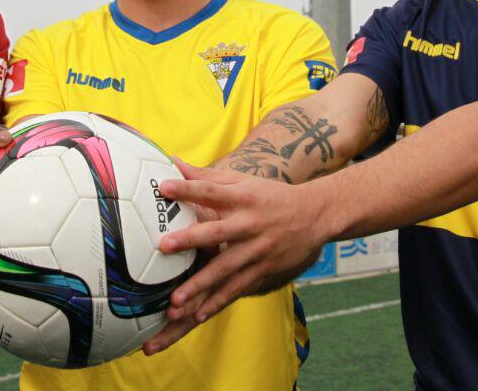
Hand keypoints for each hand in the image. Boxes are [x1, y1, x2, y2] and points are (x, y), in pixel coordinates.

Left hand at [143, 162, 327, 353]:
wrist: (314, 215)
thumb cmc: (269, 196)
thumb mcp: (242, 181)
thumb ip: (206, 176)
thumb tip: (172, 162)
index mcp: (241, 197)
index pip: (210, 191)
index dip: (187, 189)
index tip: (163, 188)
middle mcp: (249, 223)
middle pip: (216, 232)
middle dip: (190, 240)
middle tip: (164, 246)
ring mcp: (257, 249)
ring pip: (225, 268)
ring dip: (200, 284)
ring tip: (175, 299)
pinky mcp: (263, 269)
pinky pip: (238, 288)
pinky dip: (219, 301)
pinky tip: (199, 315)